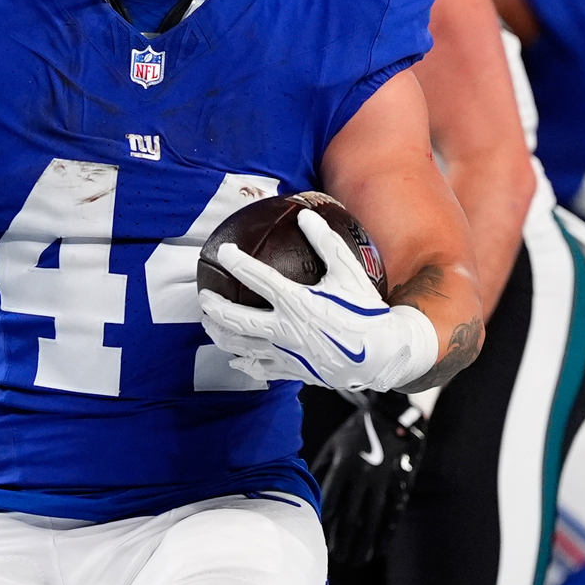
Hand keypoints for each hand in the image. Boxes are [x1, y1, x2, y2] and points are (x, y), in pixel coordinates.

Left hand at [198, 209, 439, 393]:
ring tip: (208, 325)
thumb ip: (326, 243)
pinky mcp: (293, 370)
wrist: (380, 355)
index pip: (257, 278)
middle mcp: (285, 329)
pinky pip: (261, 369)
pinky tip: (236, 360)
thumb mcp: (349, 272)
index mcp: (296, 302)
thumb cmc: (365, 311)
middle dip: (215, 307)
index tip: (223, 251)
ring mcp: (286, 352)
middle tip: (203, 297)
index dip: (237, 262)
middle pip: (237, 319)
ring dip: (221, 334)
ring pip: (242, 345)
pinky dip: (245, 363)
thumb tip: (306, 215)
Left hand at [313, 391, 427, 566]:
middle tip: (336, 558)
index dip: (324, 524)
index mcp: (343, 465)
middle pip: (351, 516)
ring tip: (356, 561)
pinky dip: (386, 534)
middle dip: (342, 540)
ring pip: (373, 520)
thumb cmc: (355, 432)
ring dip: (363, 543)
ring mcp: (384, 482)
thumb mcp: (333, 446)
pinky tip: (380, 549)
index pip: (330, 502)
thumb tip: (309, 498)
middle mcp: (363, 476)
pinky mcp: (401, 485)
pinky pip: (393, 515)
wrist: (393, 416)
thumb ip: (319, 470)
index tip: (319, 540)